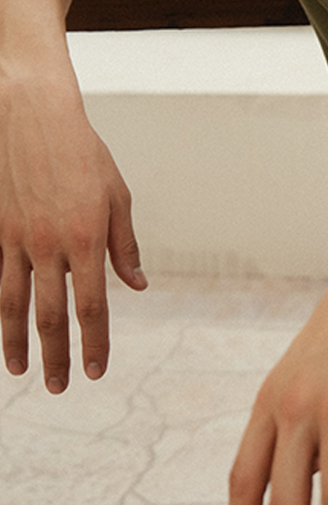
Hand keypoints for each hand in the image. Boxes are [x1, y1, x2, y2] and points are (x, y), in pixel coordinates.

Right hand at [0, 73, 145, 390]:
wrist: (34, 117)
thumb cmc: (84, 154)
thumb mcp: (117, 196)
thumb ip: (124, 246)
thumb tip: (137, 286)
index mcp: (88, 238)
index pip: (93, 306)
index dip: (95, 343)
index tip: (96, 371)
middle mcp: (50, 245)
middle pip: (52, 315)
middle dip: (56, 357)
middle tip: (58, 388)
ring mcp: (18, 239)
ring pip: (14, 304)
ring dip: (18, 342)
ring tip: (21, 371)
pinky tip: (1, 329)